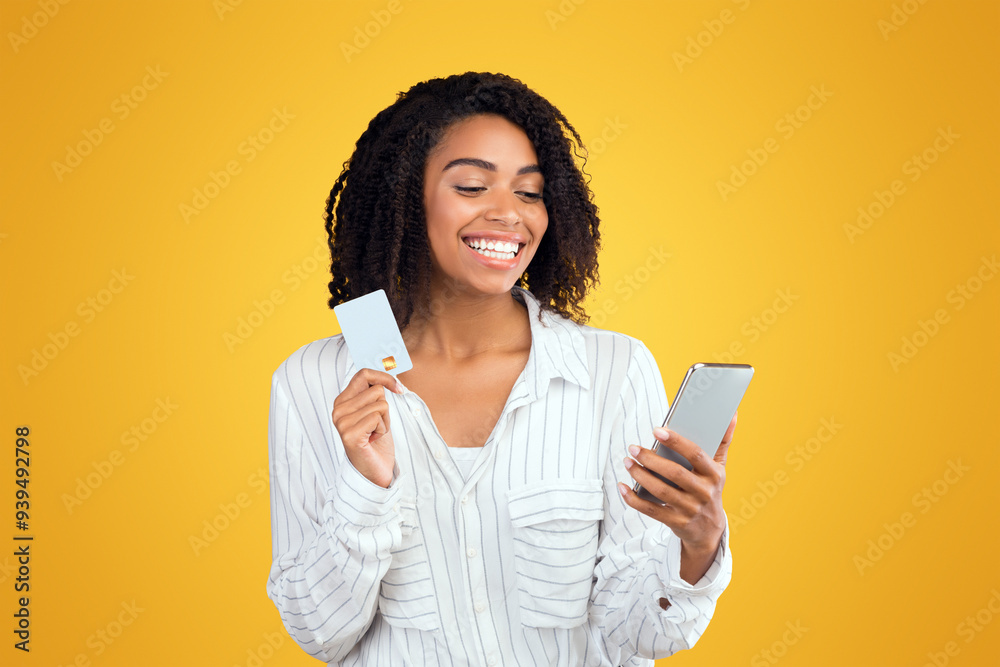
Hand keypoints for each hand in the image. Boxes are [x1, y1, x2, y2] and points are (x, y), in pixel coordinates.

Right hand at [331, 369, 402, 487]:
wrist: (374, 471)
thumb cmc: (376, 441)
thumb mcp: (376, 411)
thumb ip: (375, 392)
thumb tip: (388, 367)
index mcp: (342, 401)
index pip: (363, 374)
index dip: (384, 377)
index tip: (399, 388)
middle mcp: (338, 410)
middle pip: (376, 390)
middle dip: (385, 408)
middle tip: (377, 426)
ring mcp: (342, 422)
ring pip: (380, 403)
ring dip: (385, 420)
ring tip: (374, 433)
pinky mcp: (350, 434)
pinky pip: (378, 416)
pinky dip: (383, 428)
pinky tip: (373, 440)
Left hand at [619, 413, 737, 582]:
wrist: (709, 530)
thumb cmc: (710, 489)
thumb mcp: (719, 467)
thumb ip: (722, 441)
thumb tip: (731, 414)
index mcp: (714, 474)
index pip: (695, 454)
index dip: (675, 441)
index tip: (656, 430)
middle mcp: (703, 492)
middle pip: (674, 473)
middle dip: (650, 459)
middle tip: (633, 447)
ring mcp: (689, 509)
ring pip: (661, 491)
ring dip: (640, 475)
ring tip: (628, 461)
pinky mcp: (675, 522)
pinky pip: (651, 510)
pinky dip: (633, 499)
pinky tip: (623, 486)